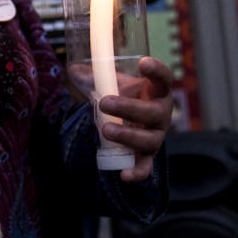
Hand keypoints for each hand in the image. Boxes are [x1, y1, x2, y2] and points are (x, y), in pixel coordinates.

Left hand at [97, 57, 173, 182]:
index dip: (157, 71)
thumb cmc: (124, 96)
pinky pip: (146, 167)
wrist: (130, 120)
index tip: (143, 62)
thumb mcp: (112, 83)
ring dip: (127, 135)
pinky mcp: (148, 156)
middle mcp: (161, 114)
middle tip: (105, 102)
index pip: (164, 79)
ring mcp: (156, 136)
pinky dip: (138, 172)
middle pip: (154, 112)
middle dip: (129, 108)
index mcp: (156, 92)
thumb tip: (74, 69)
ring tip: (105, 130)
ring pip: (149, 140)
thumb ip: (94, 75)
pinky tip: (124, 175)